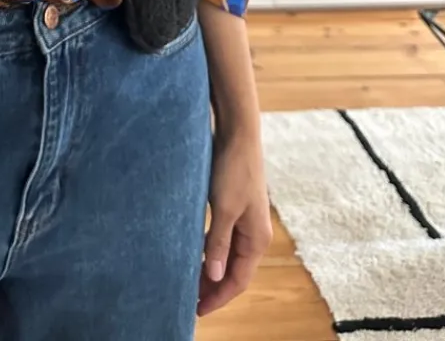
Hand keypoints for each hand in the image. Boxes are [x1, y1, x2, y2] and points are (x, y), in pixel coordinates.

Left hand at [197, 127, 272, 316]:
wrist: (238, 133)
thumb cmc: (234, 168)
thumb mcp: (224, 208)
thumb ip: (218, 243)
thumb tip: (213, 276)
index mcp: (256, 238)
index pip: (238, 279)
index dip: (219, 297)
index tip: (197, 310)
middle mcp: (253, 232)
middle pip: (233, 270)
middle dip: (213, 287)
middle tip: (188, 300)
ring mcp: (245, 219)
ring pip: (227, 254)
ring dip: (210, 269)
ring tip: (188, 280)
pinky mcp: (234, 206)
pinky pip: (223, 238)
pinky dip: (210, 250)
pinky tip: (194, 252)